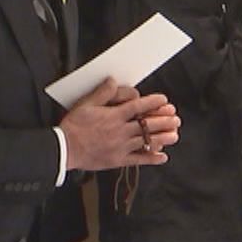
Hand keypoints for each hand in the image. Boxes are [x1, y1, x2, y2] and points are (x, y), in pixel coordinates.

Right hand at [57, 79, 180, 172]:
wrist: (64, 149)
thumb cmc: (73, 127)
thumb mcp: (85, 104)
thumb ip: (102, 93)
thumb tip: (113, 80)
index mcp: (113, 116)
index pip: (138, 107)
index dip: (153, 102)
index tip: (164, 100)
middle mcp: (120, 131)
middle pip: (147, 125)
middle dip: (164, 121)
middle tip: (176, 118)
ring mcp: (120, 147)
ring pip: (146, 141)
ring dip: (163, 138)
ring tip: (174, 135)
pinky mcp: (118, 160)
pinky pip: (139, 160)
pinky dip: (152, 159)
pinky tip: (162, 156)